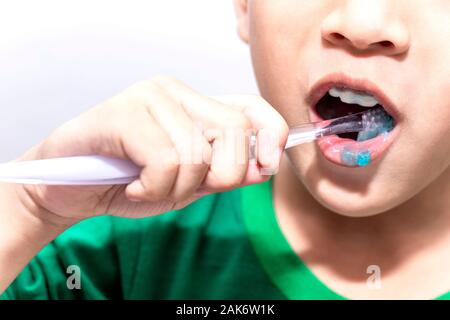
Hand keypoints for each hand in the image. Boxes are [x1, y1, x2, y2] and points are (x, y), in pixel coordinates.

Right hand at [18, 77, 288, 225]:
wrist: (70, 189)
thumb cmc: (128, 183)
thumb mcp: (187, 184)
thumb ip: (223, 173)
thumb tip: (264, 166)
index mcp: (195, 106)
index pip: (250, 107)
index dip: (272, 133)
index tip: (268, 164)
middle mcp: (175, 93)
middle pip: (234, 131)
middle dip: (220, 177)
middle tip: (182, 190)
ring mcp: (149, 98)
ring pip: (197, 154)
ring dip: (176, 190)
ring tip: (148, 187)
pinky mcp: (123, 113)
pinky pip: (165, 161)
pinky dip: (153, 189)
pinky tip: (133, 185)